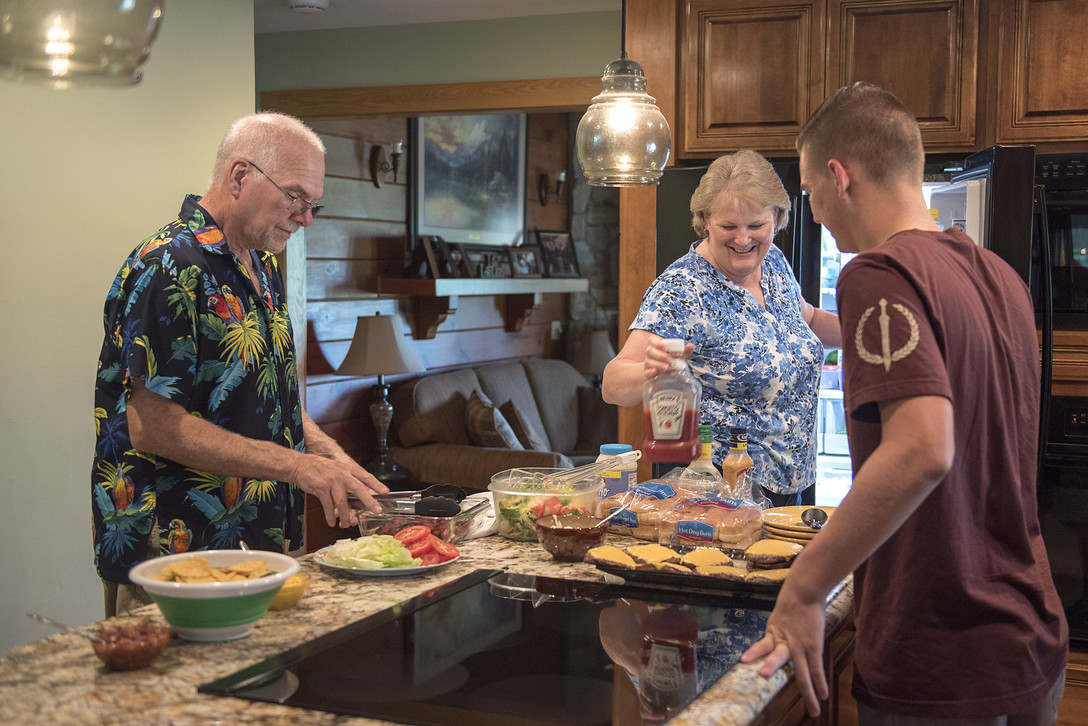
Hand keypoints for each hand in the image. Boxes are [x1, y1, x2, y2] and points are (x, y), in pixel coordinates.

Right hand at [291, 453, 388, 527]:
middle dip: (368, 501)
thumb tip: (358, 500)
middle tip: (376, 510)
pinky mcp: (320, 488)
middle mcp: (342, 474)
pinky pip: (328, 506)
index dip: (376, 484)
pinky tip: (332, 522)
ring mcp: (331, 481)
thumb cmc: (321, 469)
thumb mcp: (338, 470)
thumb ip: (348, 481)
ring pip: (342, 502)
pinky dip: (330, 516)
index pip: (366, 476)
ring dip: (345, 516)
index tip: (386, 492)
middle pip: (358, 489)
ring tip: (347, 524)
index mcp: (348, 469)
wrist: (301, 465)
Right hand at [643, 338, 693, 378]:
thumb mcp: (677, 356)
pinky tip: (655, 372)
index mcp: (656, 347)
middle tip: (669, 360)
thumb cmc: (668, 362)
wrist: (659, 374)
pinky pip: (646, 372)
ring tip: (667, 367)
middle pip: (649, 350)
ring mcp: (648, 364)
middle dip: (660, 355)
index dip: (658, 343)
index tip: (666, 348)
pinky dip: (650, 372)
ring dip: (657, 364)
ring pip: (648, 361)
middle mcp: (651, 354)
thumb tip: (691, 346)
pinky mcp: (648, 374)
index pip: (652, 340)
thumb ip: (684, 351)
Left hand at [739, 582, 827, 716]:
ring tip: (808, 707)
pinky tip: (823, 696)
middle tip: (762, 678)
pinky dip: (820, 683)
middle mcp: (785, 641)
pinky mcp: (814, 646)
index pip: (762, 646)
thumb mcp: (781, 616)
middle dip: (769, 669)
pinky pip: (817, 669)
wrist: (808, 591)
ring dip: (806, 692)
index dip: (754, 653)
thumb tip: (780, 633)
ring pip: (802, 672)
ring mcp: (800, 646)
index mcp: (774, 633)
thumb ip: (780, 628)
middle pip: (776, 658)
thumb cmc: (796, 601)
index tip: (743, 662)